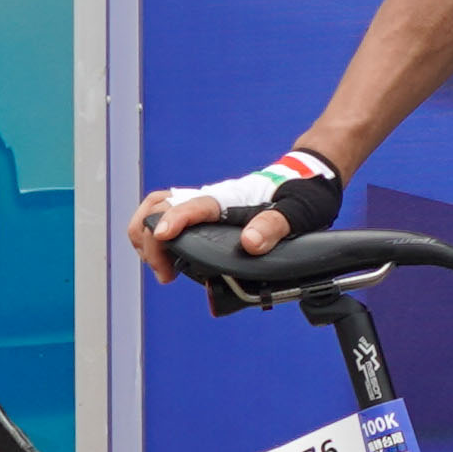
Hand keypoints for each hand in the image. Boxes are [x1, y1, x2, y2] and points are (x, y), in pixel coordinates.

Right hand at [127, 151, 340, 278]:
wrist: (306, 179)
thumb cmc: (302, 194)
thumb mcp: (298, 212)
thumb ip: (274, 225)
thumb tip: (250, 242)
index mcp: (230, 199)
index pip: (192, 206)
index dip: (173, 221)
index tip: (161, 238)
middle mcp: (212, 199)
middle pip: (160, 204)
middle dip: (149, 236)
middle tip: (165, 272)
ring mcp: (206, 206)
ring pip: (158, 208)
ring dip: (146, 235)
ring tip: (162, 269)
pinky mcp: (207, 215)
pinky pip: (170, 217)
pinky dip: (157, 235)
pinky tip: (169, 259)